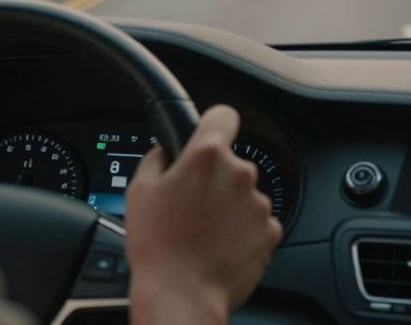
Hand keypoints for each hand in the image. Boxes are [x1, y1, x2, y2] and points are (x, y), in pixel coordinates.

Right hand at [124, 106, 282, 324]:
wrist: (182, 294)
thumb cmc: (158, 246)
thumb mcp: (140, 190)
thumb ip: (157, 158)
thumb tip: (166, 150)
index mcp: (207, 157)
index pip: (223, 116)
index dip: (214, 124)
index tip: (209, 135)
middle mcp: (240, 174)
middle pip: (231, 163)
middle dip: (215, 179)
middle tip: (191, 204)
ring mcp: (258, 204)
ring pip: (244, 195)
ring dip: (229, 207)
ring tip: (203, 232)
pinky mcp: (270, 232)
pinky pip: (256, 222)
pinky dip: (242, 231)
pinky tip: (219, 246)